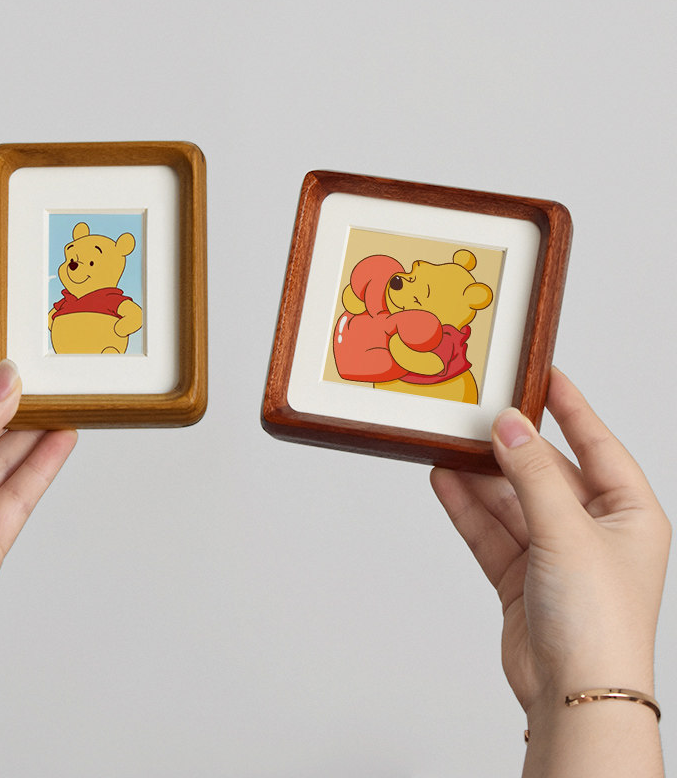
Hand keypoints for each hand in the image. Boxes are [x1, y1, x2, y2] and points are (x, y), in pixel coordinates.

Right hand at [430, 368, 669, 770]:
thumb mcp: (566, 531)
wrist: (574, 698)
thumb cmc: (598, 621)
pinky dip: (468, 508)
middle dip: (508, 447)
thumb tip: (508, 424)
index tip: (542, 374)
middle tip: (475, 414)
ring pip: (510, 501)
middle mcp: (593, 530)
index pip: (597, 444)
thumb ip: (532, 474)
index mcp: (629, 513)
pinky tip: (445, 482)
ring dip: (479, 478)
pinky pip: (491, 531)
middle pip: (544, 472)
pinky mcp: (522, 577)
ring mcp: (555, 554)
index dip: (570, 407)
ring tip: (447, 446)